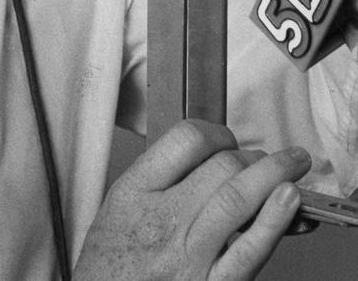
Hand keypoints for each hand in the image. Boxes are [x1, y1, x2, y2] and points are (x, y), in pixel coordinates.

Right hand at [73, 119, 309, 280]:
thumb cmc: (108, 270)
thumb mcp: (114, 210)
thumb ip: (154, 180)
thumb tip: (202, 158)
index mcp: (134, 193)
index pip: (186, 141)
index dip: (217, 133)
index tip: (226, 140)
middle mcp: (162, 220)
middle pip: (221, 167)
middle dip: (252, 156)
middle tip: (263, 159)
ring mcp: (188, 256)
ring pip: (238, 198)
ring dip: (274, 175)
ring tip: (292, 165)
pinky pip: (249, 252)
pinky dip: (274, 222)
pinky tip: (289, 201)